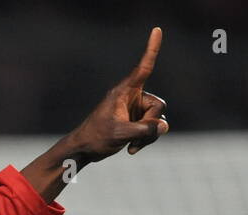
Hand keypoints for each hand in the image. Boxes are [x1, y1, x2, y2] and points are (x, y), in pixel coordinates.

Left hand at [20, 27, 168, 201]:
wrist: (84, 151)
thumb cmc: (95, 137)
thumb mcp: (120, 134)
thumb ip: (144, 130)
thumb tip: (164, 126)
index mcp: (124, 91)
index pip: (143, 68)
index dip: (152, 49)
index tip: (157, 30)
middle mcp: (132, 97)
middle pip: (158, 106)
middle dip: (151, 124)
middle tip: (135, 137)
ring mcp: (135, 110)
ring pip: (157, 119)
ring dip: (148, 135)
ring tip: (132, 146)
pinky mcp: (136, 121)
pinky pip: (152, 129)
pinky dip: (145, 139)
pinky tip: (131, 150)